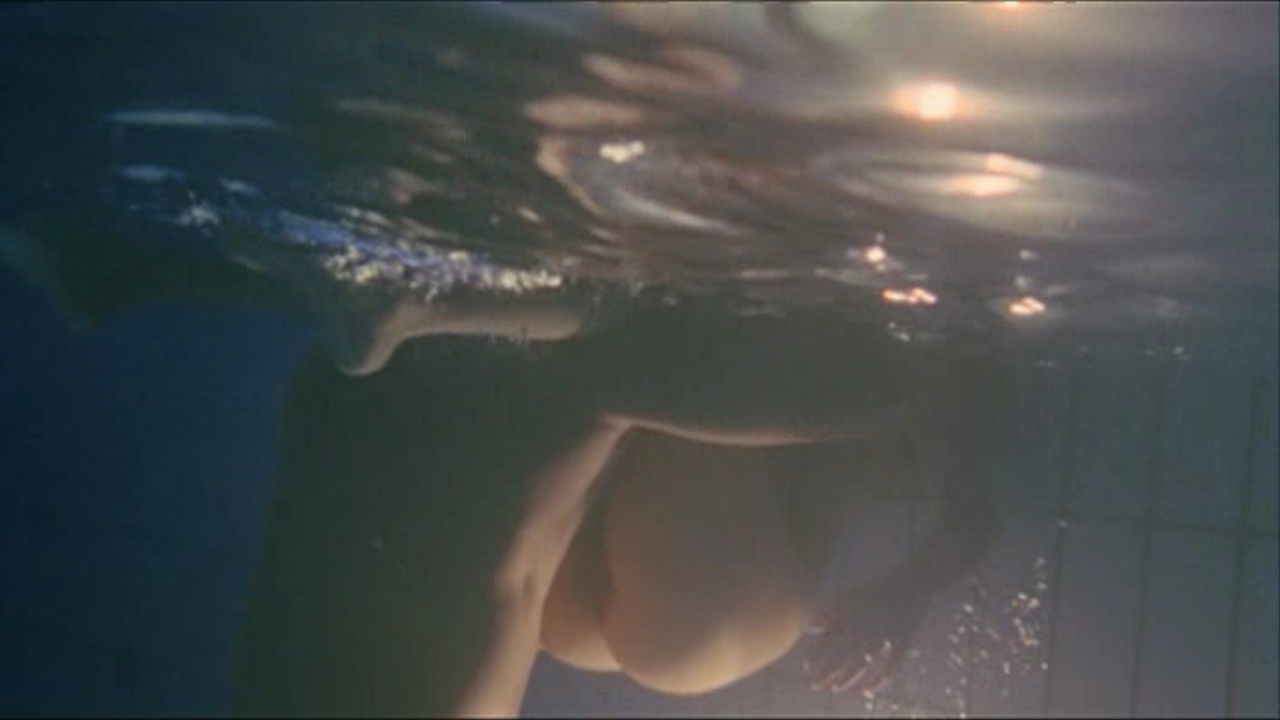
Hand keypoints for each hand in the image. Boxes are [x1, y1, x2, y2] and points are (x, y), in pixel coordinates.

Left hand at [803, 574, 928, 695]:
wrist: (910, 583)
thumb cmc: (875, 591)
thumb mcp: (849, 596)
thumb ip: (829, 612)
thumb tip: (811, 628)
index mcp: (851, 616)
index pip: (829, 639)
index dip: (817, 654)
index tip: (807, 666)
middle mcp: (865, 628)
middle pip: (842, 655)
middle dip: (826, 672)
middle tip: (815, 685)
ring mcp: (883, 636)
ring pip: (862, 663)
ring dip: (847, 678)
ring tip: (835, 688)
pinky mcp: (901, 642)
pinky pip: (890, 666)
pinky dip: (879, 681)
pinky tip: (867, 692)